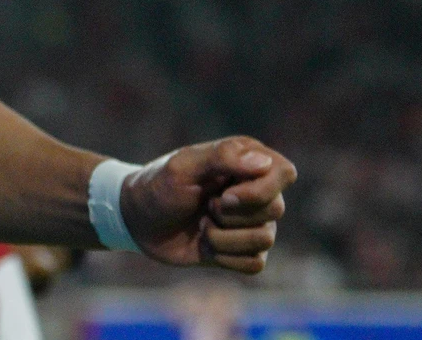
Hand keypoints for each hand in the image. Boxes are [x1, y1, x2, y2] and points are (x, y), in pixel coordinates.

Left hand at [120, 136, 296, 273]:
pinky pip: (254, 264)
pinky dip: (225, 257)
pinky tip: (205, 244)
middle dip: (231, 214)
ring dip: (222, 237)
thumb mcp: (182, 166)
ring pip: (264, 239)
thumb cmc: (158, 186)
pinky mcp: (243, 250)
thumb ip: (221, 157)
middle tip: (205, 206)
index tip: (225, 194)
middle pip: (275, 209)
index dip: (261, 190)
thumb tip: (264, 163)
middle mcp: (256, 190)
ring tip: (201, 224)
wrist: (137, 221)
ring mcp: (252, 222)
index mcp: (246, 161)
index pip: (284, 172)